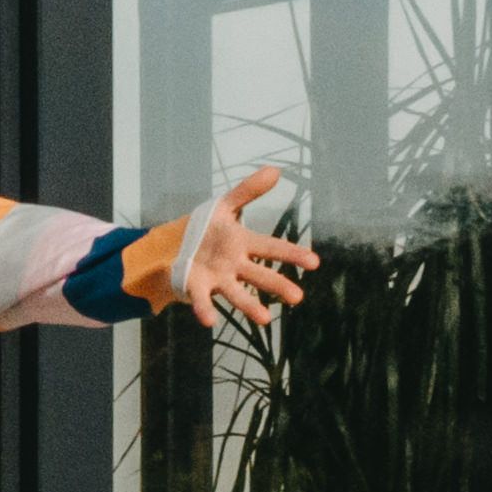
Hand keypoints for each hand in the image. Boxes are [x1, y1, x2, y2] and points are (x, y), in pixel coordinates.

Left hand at [180, 166, 319, 327]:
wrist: (176, 247)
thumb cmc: (208, 229)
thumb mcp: (224, 206)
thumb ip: (247, 191)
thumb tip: (275, 170)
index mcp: (243, 244)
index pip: (272, 248)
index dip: (292, 254)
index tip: (314, 262)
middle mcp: (235, 265)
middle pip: (259, 275)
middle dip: (278, 285)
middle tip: (298, 297)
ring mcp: (218, 278)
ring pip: (237, 293)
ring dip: (249, 305)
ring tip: (264, 319)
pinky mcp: (197, 287)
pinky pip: (203, 300)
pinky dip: (206, 310)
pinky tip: (209, 321)